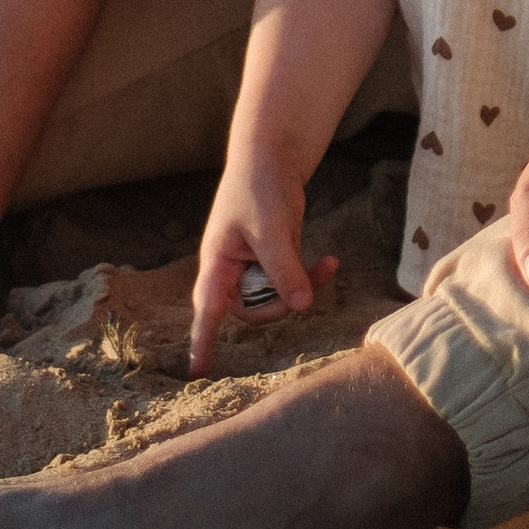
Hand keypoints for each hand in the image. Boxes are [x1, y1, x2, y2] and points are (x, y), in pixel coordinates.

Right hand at [189, 156, 337, 376]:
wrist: (273, 157)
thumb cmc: (259, 187)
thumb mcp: (271, 229)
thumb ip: (284, 268)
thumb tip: (300, 305)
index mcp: (217, 262)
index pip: (208, 308)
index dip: (203, 340)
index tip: (197, 371)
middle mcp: (232, 270)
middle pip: (253, 310)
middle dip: (280, 304)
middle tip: (303, 287)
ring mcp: (254, 266)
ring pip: (276, 298)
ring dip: (301, 286)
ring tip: (328, 264)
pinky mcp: (275, 259)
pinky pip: (291, 281)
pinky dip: (311, 275)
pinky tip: (331, 262)